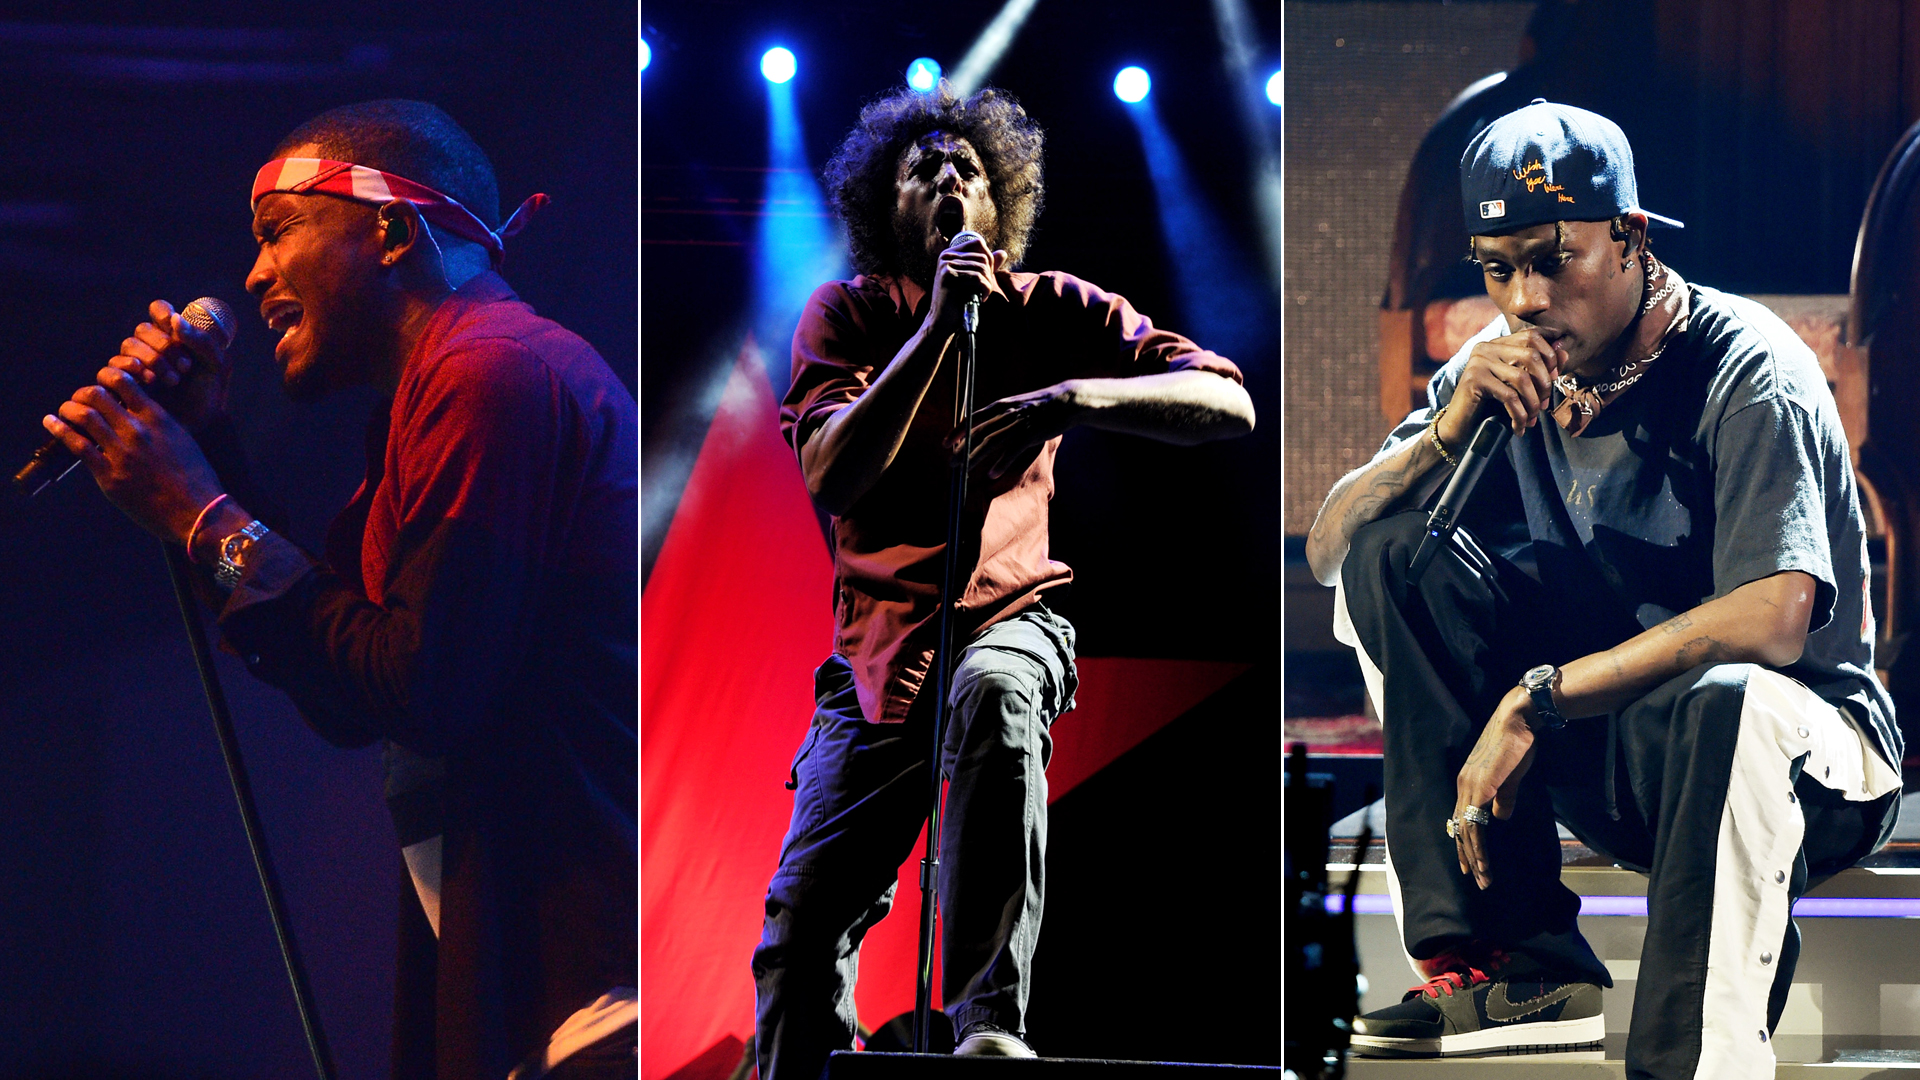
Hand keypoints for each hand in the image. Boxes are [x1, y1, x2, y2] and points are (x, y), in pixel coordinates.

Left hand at [42, 364, 224, 544]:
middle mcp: (138, 430)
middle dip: (83, 394)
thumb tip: (139, 414)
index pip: (122, 380)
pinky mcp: (110, 476)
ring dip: (68, 409)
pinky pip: (77, 445)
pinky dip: (59, 429)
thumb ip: (160, 424)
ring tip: (64, 411)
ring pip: (83, 415)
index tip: (102, 383)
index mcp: (158, 419)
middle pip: (96, 394)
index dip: (106, 376)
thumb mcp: (183, 440)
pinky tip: (51, 422)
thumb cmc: (196, 479)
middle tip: (79, 400)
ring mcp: (122, 453)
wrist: (199, 513)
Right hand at [107, 299, 232, 431]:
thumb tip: (175, 319)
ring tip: (173, 380)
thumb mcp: (216, 367)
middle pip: (142, 330)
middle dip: (163, 346)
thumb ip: (202, 342)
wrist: (200, 426)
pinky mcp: (121, 384)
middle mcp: (151, 347)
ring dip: (150, 359)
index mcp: (174, 336)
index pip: (158, 311)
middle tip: (185, 367)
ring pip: (127, 346)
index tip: (174, 327)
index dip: (162, 314)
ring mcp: (134, 364)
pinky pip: (110, 368)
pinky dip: (127, 369)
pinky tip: (148, 381)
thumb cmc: (209, 395)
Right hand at [927, 232, 1006, 331]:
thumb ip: (986, 265)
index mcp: (949, 254)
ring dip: (988, 284)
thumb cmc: (958, 300)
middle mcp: (946, 257)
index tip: (988, 275)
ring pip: (981, 268)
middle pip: (982, 256)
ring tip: (984, 294)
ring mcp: (946, 266)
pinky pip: (977, 278)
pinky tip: (981, 298)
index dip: (989, 257)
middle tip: (987, 289)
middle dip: (990, 274)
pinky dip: (985, 289)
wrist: (942, 320)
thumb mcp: (972, 279)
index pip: (977, 243)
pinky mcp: (949, 278)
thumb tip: (1003, 253)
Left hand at [953, 382, 1081, 479]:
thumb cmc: (1041, 405)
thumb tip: (985, 426)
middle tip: (950, 463)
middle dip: (962, 450)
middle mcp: (1006, 414)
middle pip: (978, 433)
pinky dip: (1001, 463)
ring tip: (964, 471)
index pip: (973, 419)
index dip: (957, 432)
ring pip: (991, 443)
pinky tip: (991, 474)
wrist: (1066, 401)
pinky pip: (1012, 451)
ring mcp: (1019, 424)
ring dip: (975, 458)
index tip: (945, 443)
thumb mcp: (1017, 404)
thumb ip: (1001, 414)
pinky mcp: (1031, 434)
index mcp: (1001, 405)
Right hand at [1441, 330, 1564, 448]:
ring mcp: (1478, 362)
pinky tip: (1519, 428)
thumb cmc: (1490, 406)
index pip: (1532, 336)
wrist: (1459, 427)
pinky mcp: (1474, 380)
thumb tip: (1564, 352)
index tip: (1554, 380)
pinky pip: (1508, 396)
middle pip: (1530, 355)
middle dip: (1544, 384)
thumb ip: (1540, 368)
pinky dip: (1519, 415)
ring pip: (1522, 378)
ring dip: (1533, 403)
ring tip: (1532, 419)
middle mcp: (1486, 348)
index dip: (1549, 357)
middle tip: (1544, 405)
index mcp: (1497, 344)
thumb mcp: (1517, 386)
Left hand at [1452, 687, 1539, 889]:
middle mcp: (1463, 786)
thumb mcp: (1509, 776)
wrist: (1518, 719)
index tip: (1470, 863)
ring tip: (1482, 879)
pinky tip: (1483, 862)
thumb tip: (1499, 817)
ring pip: (1466, 832)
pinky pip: (1475, 825)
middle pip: (1460, 830)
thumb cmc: (1516, 743)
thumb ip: (1503, 797)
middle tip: (1474, 879)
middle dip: (1467, 857)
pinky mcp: (1480, 789)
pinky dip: (1478, 847)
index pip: (1461, 819)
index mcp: (1468, 783)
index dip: (1465, 843)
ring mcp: (1469, 787)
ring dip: (1474, 858)